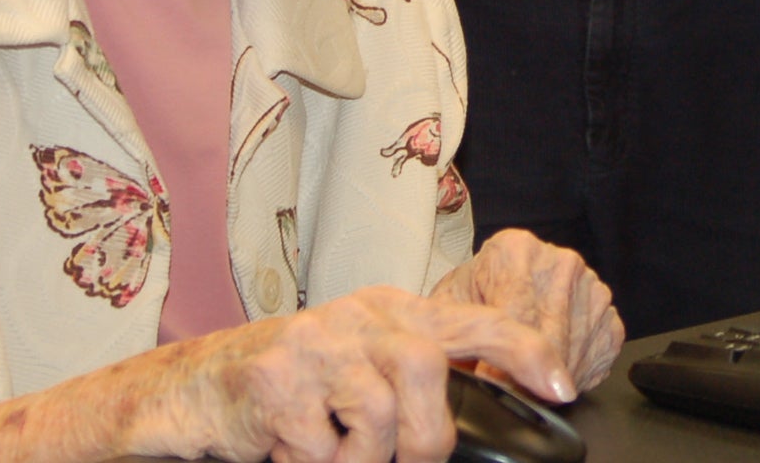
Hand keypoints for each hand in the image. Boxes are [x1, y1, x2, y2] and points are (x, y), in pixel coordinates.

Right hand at [124, 285, 571, 462]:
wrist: (196, 388)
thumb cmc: (292, 387)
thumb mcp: (362, 367)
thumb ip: (416, 380)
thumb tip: (471, 423)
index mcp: (392, 312)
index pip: (476, 321)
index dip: (525, 350)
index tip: (562, 384)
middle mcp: (359, 316)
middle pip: (429, 372)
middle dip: (423, 439)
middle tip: (392, 459)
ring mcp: (316, 342)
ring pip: (380, 418)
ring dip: (360, 459)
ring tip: (331, 453)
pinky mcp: (275, 379)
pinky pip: (321, 446)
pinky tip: (292, 448)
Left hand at [432, 228, 624, 392]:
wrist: (502, 283)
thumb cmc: (475, 295)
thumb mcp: (448, 306)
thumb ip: (454, 334)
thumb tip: (468, 378)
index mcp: (515, 251)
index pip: (516, 318)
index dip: (501, 361)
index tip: (492, 383)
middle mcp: (559, 262)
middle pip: (549, 339)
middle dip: (526, 376)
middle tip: (506, 391)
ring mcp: (591, 288)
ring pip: (574, 356)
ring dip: (549, 381)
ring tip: (524, 379)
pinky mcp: (610, 317)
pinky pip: (597, 362)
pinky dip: (573, 378)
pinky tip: (550, 373)